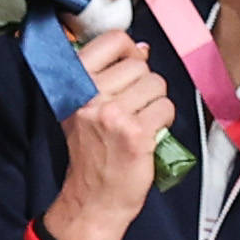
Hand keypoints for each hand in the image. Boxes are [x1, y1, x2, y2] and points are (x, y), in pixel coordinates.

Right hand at [40, 23, 175, 239]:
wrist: (93, 199)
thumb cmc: (92, 154)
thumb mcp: (84, 109)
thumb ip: (108, 76)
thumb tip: (141, 48)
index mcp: (73, 83)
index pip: (113, 40)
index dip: (130, 51)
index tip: (130, 67)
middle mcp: (89, 95)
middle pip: (140, 65)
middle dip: (145, 85)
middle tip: (133, 108)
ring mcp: (113, 114)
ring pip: (156, 85)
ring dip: (156, 103)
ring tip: (141, 122)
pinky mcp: (135, 133)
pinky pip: (165, 108)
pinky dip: (164, 121)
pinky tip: (149, 134)